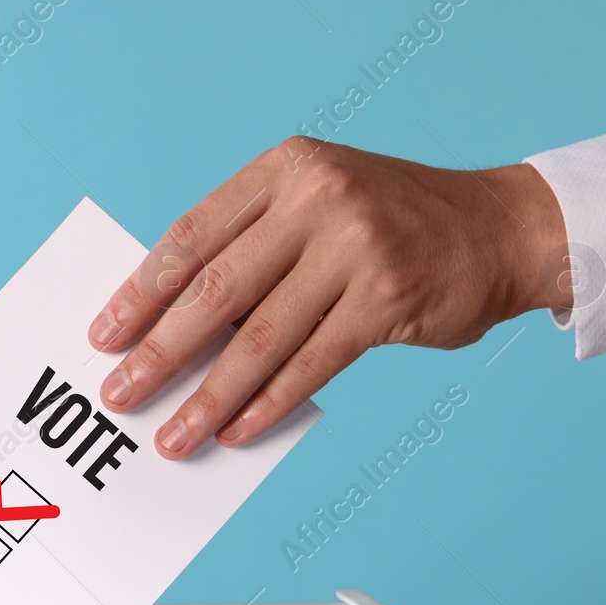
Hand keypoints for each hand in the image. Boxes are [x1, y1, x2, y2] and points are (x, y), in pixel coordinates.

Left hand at [87, 138, 570, 457]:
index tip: (103, 336)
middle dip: (158, 352)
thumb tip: (171, 324)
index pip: (191, 236)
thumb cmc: (393, 223)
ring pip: (258, 337)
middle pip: (214, 290)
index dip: (140, 292)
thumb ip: (253, 244)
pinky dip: (267, 403)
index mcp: (284, 169)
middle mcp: (317, 200)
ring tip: (172, 435)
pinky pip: (309, 363)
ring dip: (207, 396)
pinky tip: (235, 432)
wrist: (503, 227)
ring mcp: (355, 249)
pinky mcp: (387, 300)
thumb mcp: (317, 202)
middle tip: (121, 395)